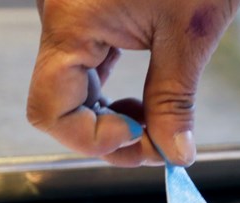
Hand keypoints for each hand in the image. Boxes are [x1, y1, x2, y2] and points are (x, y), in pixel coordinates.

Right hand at [27, 0, 239, 166]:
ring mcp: (71, 16)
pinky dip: (113, 92)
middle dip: (108, 136)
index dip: (92, 140)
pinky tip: (145, 98)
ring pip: (73, 90)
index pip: (49, 112)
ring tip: (157, 119)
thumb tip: (173, 151)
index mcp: (70, 23)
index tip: (141, 140)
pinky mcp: (89, 13)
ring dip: (111, 118)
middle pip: (59, 106)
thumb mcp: (190, 33)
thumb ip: (174, 100)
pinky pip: (87, 66)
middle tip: (159, 143)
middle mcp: (59, 20)